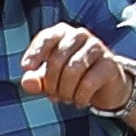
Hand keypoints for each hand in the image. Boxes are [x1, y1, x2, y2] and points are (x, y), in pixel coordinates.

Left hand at [19, 23, 135, 116]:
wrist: (105, 87)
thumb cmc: (72, 78)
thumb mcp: (50, 80)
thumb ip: (36, 80)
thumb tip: (27, 82)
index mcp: (62, 33)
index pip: (46, 38)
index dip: (35, 52)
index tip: (26, 67)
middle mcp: (80, 35)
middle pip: (57, 59)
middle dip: (52, 83)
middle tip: (54, 97)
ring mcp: (97, 47)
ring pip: (73, 70)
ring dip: (66, 91)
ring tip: (67, 99)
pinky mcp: (109, 64)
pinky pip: (88, 82)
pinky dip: (80, 97)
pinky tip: (80, 102)